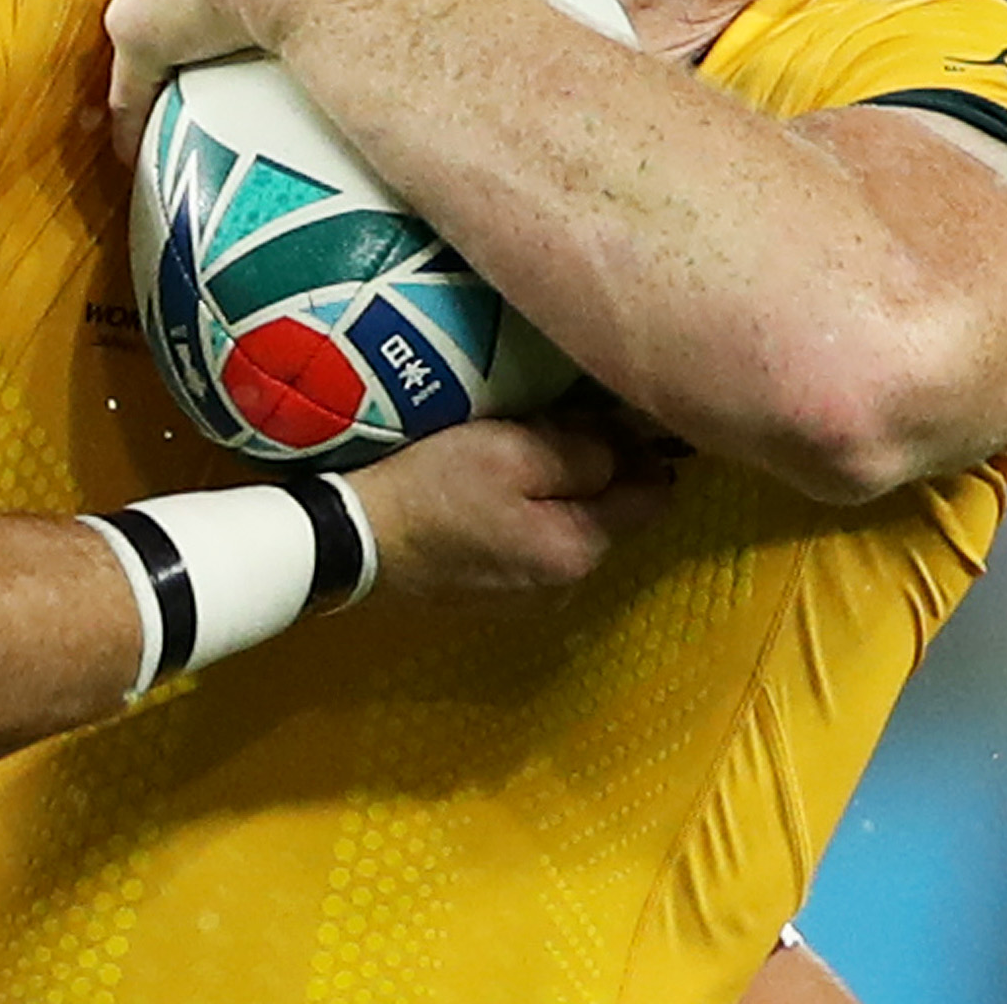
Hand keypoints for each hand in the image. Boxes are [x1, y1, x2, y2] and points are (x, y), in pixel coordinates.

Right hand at [343, 416, 674, 597]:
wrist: (354, 540)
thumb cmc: (434, 488)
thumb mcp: (512, 451)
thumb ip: (584, 451)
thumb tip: (633, 447)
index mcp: (581, 550)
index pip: (652, 494)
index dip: (643, 446)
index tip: (613, 408)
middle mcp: (569, 586)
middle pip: (611, 514)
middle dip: (598, 470)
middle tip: (559, 422)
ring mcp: (531, 598)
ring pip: (572, 528)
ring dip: (561, 494)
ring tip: (523, 454)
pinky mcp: (494, 595)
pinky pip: (535, 545)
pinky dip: (529, 516)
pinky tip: (495, 494)